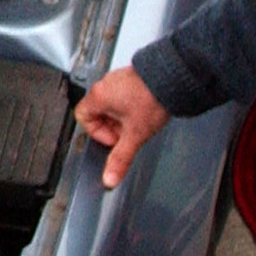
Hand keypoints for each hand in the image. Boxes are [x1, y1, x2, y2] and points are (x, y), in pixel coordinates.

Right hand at [74, 66, 169, 188]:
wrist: (173, 78)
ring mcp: (117, 79)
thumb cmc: (152, 99)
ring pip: (111, 105)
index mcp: (98, 96)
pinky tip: (145, 109)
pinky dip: (130, 105)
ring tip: (139, 120)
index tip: (115, 138)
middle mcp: (105, 85)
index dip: (97, 133)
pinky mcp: (130, 77)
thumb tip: (109, 178)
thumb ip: (120, 158)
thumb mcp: (135, 135)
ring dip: (122, 116)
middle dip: (112, 126)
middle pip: (97, 113)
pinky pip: (123, 95)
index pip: (82, 118)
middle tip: (128, 131)